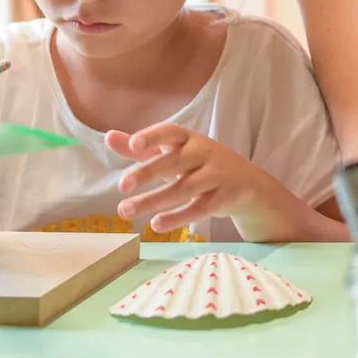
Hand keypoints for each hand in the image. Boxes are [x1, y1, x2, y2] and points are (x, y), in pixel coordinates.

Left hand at [109, 125, 288, 235]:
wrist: (249, 185)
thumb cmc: (202, 166)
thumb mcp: (175, 153)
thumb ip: (144, 147)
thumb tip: (108, 137)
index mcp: (190, 139)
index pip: (171, 132)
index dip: (153, 137)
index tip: (134, 145)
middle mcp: (205, 153)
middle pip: (176, 162)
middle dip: (149, 172)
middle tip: (122, 186)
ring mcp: (217, 175)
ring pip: (184, 188)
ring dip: (154, 201)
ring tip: (125, 211)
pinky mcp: (225, 198)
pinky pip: (200, 208)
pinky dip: (178, 217)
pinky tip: (156, 225)